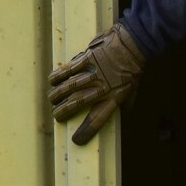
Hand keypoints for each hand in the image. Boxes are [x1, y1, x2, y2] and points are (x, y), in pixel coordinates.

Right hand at [50, 22, 146, 144]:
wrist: (131, 46)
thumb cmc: (133, 69)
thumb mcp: (132, 90)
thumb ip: (126, 102)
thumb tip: (124, 112)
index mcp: (113, 98)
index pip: (98, 119)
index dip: (87, 131)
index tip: (77, 140)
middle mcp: (101, 88)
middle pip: (76, 104)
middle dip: (63, 112)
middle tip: (56, 117)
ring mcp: (92, 73)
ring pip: (68, 87)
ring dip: (57, 95)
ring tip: (51, 100)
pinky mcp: (85, 60)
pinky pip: (67, 70)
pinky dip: (58, 76)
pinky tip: (51, 81)